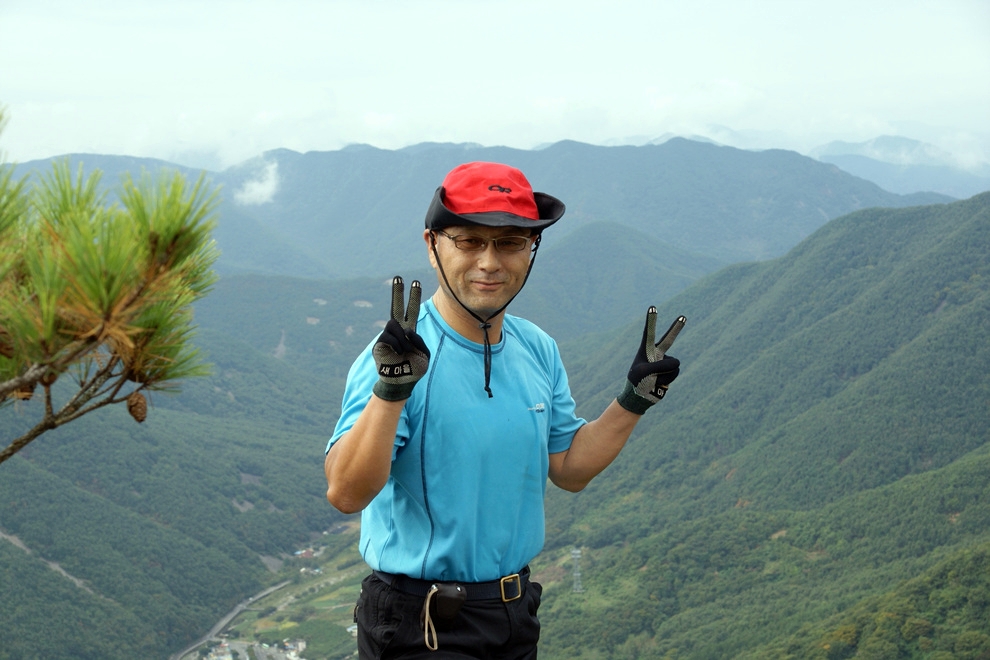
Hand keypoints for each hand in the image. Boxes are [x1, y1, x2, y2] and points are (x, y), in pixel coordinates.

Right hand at [372, 277, 430, 400]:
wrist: (401, 382)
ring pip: (394, 323)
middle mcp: (398, 331)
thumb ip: (420, 341)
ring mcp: (388, 336)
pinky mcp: (379, 343)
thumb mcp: (424, 355)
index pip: (412, 310)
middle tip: (399, 277)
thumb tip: (407, 330)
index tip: (414, 282)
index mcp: (410, 332)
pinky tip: (398, 354)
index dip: (413, 297)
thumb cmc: (414, 369)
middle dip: (398, 292)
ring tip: (404, 351)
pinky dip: (397, 345)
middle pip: (397, 307)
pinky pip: (389, 337)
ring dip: (403, 338)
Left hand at [616, 308, 683, 413]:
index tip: (652, 307)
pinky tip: (659, 382)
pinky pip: (675, 372)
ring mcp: (664, 362)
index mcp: (645, 350)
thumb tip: (677, 362)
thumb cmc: (637, 382)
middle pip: (668, 338)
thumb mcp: (645, 373)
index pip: (648, 332)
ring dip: (664, 374)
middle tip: (683, 316)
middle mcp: (656, 353)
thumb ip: (661, 365)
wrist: (640, 397)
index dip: (651, 320)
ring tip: (654, 379)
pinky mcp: (671, 371)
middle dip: (676, 328)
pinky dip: (668, 379)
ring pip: (673, 364)